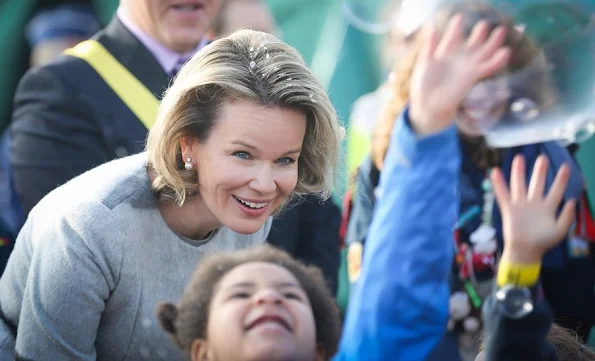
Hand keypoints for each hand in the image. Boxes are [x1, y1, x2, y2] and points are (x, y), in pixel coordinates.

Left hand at [409, 15, 510, 134]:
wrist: (428, 105)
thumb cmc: (423, 86)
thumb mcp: (424, 62)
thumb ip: (430, 45)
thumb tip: (431, 26)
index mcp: (445, 53)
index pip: (454, 36)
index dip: (457, 26)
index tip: (459, 17)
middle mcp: (459, 58)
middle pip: (474, 42)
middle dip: (480, 33)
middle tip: (485, 23)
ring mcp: (467, 67)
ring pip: (484, 52)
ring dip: (493, 42)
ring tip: (501, 31)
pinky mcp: (473, 76)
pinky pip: (488, 67)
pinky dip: (497, 60)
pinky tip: (505, 52)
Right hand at [491, 155, 575, 263]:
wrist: (525, 251)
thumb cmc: (543, 242)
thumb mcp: (560, 231)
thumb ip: (567, 216)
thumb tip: (571, 200)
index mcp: (547, 207)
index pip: (556, 190)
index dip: (561, 179)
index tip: (566, 166)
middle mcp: (534, 203)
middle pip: (537, 183)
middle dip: (539, 171)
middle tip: (542, 158)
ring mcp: (520, 205)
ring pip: (519, 185)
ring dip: (518, 172)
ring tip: (519, 158)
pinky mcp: (509, 209)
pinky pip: (502, 194)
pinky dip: (498, 184)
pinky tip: (495, 172)